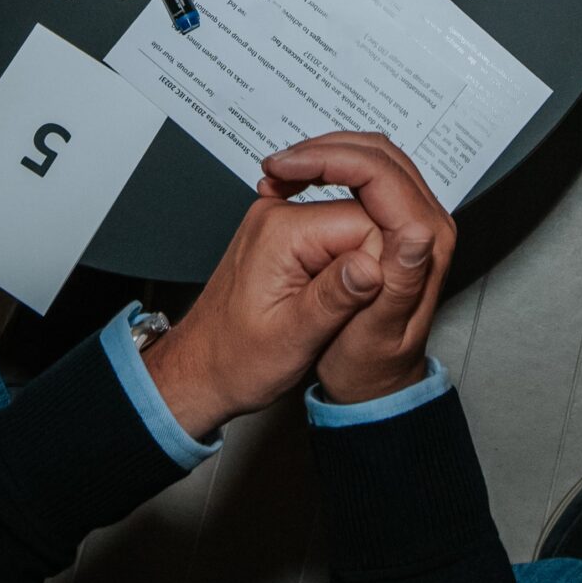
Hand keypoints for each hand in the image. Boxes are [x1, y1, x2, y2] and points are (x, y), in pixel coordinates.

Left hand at [141, 180, 390, 437]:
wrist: (199, 367)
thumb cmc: (234, 359)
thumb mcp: (292, 339)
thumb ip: (336, 298)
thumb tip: (376, 264)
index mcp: (282, 231)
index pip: (368, 222)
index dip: (382, 263)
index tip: (372, 299)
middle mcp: (278, 215)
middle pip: (361, 219)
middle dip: (370, 263)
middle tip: (349, 311)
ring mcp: (278, 222)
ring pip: (350, 228)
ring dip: (355, 266)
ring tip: (332, 309)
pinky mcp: (282, 236)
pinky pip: (331, 237)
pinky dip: (339, 264)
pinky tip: (331, 290)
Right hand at [262, 133, 454, 402]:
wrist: (373, 384)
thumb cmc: (368, 367)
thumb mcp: (377, 333)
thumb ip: (399, 283)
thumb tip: (415, 234)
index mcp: (427, 243)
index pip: (380, 172)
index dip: (326, 159)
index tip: (282, 168)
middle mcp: (428, 224)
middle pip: (379, 154)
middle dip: (323, 148)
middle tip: (276, 165)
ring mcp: (414, 221)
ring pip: (373, 159)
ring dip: (324, 156)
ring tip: (281, 172)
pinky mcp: (397, 224)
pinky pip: (367, 178)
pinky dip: (329, 171)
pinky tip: (298, 185)